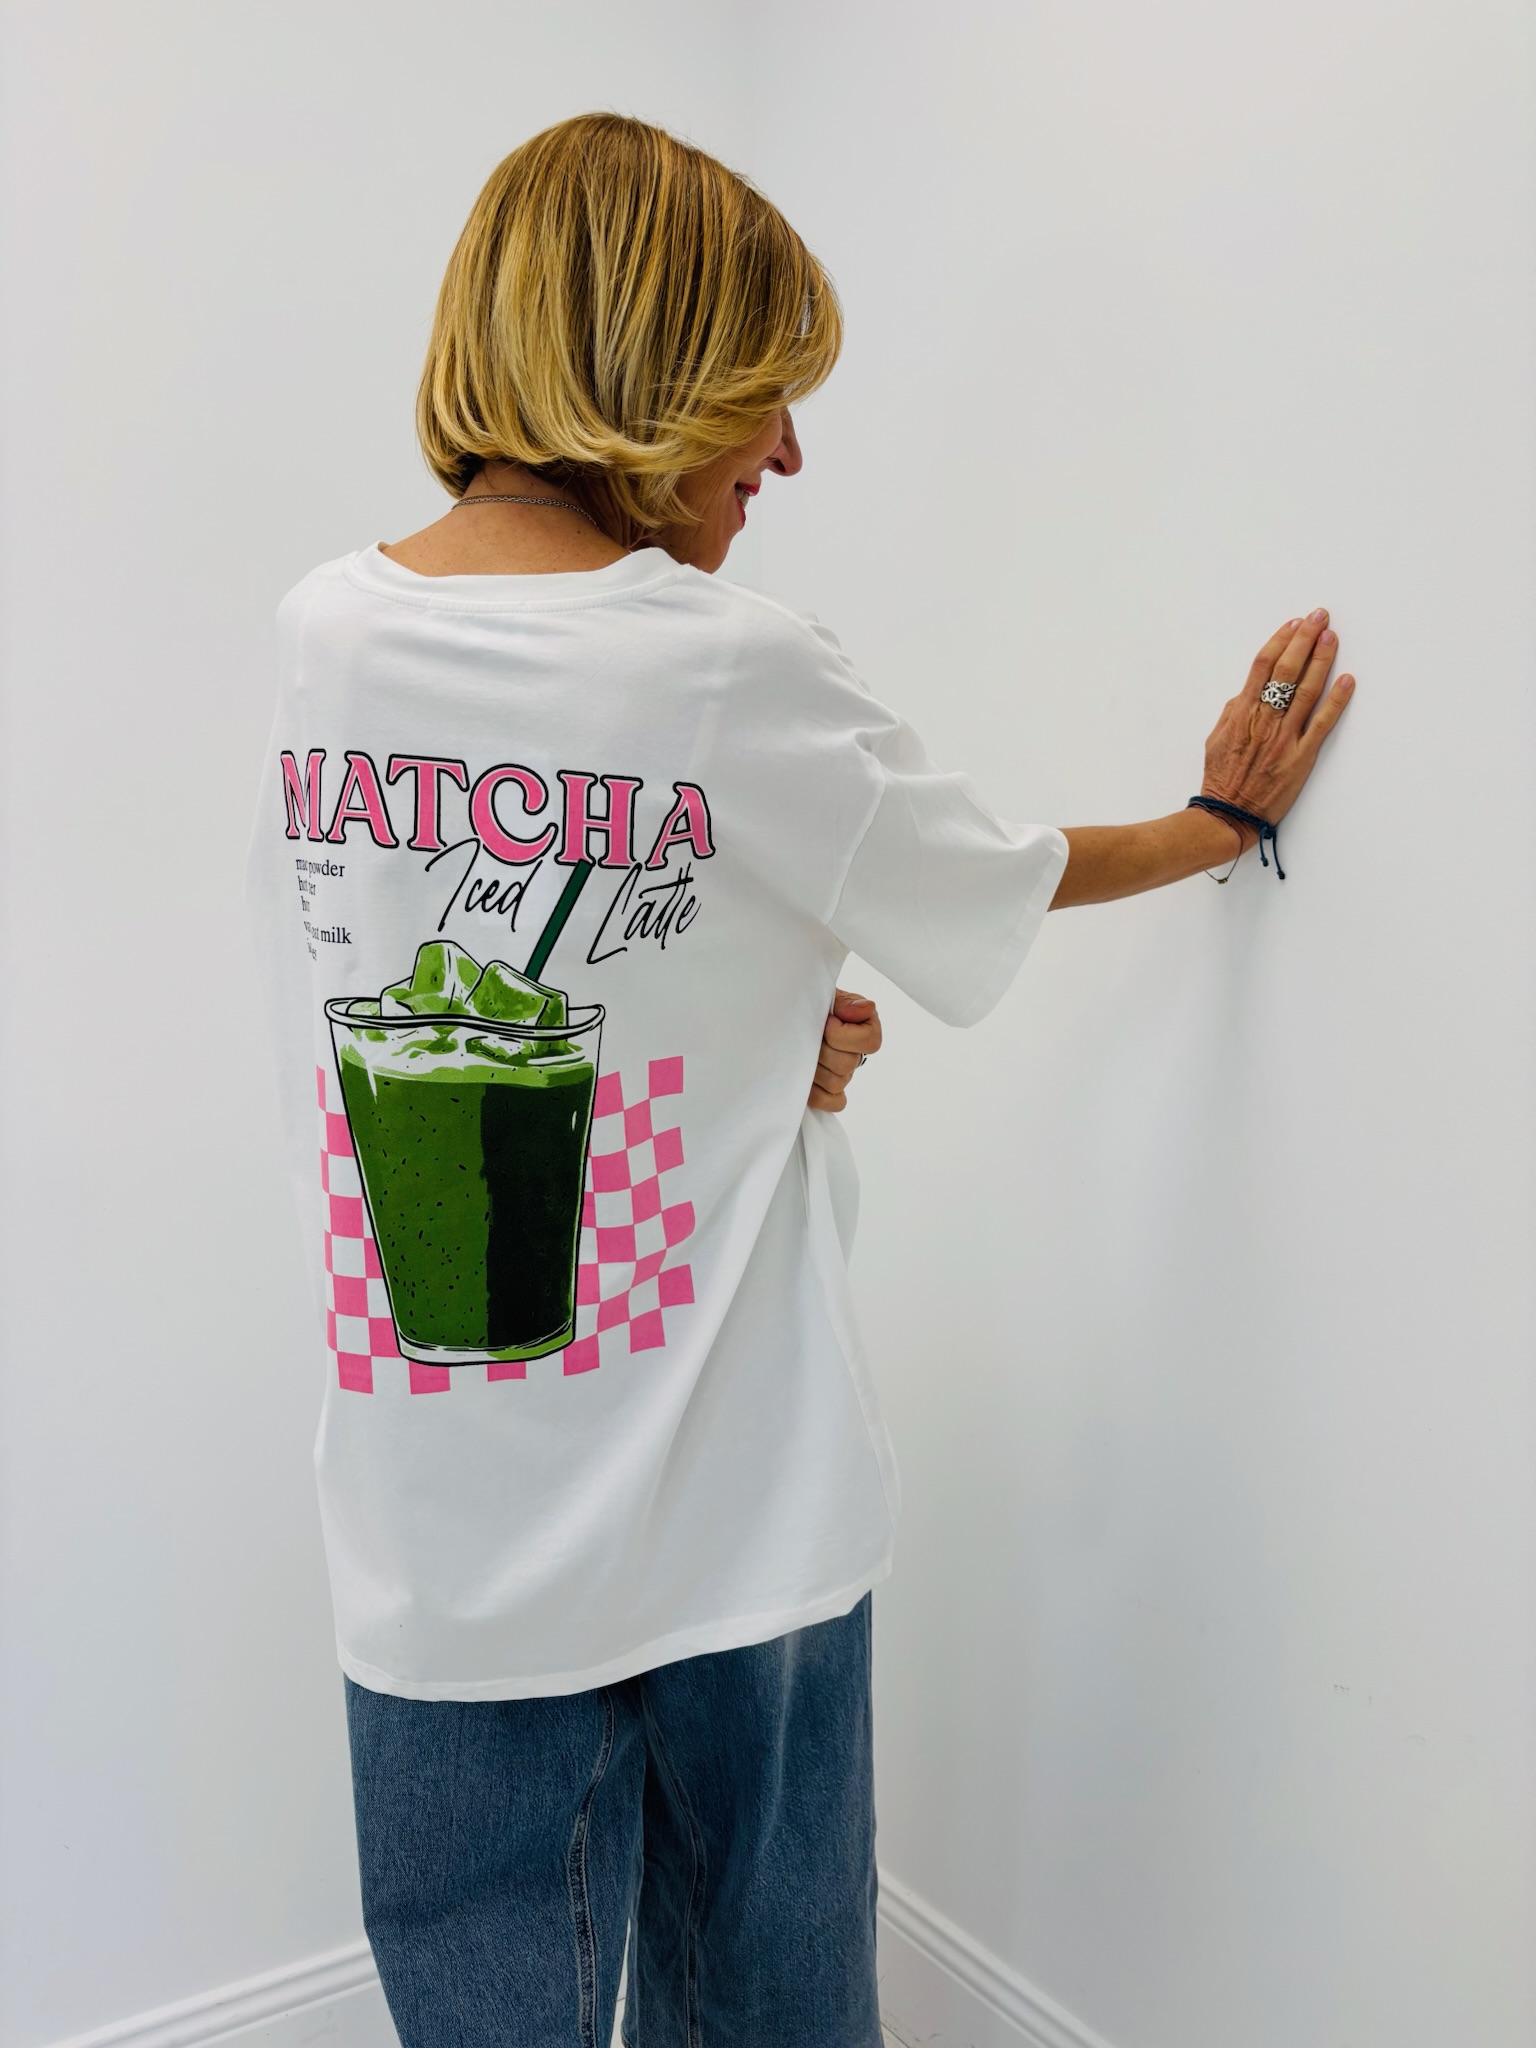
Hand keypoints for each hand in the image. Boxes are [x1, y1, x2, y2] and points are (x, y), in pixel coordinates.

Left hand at [808, 990, 882, 1111]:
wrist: (795, 1017)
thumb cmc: (814, 1006)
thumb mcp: (829, 996)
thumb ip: (847, 1001)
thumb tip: (864, 1008)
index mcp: (866, 1029)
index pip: (869, 1041)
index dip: (841, 1034)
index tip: (825, 1022)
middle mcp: (857, 1055)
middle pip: (847, 1064)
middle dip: (822, 1049)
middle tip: (807, 1036)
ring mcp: (845, 1076)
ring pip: (836, 1083)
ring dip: (813, 1068)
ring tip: (801, 1052)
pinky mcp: (831, 1092)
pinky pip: (834, 1103)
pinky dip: (817, 1094)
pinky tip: (805, 1079)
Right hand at [1200, 609, 1355, 845]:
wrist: (1228, 814)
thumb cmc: (1221, 778)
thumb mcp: (1215, 738)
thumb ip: (1233, 711)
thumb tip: (1248, 692)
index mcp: (1242, 714)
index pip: (1263, 667)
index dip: (1280, 641)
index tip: (1293, 624)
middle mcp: (1265, 721)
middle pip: (1287, 671)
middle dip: (1304, 639)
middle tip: (1319, 617)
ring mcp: (1285, 738)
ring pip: (1307, 691)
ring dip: (1321, 660)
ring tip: (1332, 637)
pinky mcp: (1301, 757)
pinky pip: (1323, 724)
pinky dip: (1336, 700)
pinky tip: (1347, 680)